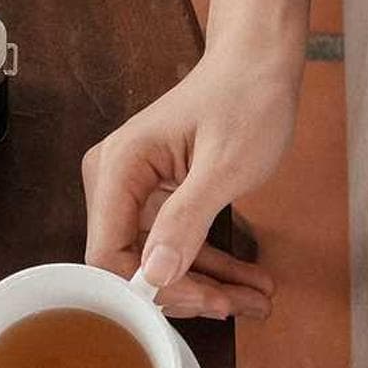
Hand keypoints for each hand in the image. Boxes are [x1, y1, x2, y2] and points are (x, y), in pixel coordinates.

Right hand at [80, 48, 299, 318]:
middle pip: (133, 263)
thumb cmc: (246, 99)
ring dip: (207, 285)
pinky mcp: (157, 198)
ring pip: (159, 260)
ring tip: (257, 301)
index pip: (109, 254)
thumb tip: (155, 276)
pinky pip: (176, 243)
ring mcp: (134, 192)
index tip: (203, 302)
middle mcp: (114, 183)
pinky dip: (212, 265)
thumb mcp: (226, 165)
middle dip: (187, 291)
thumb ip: (187, 220)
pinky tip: (247, 283)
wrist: (259, 61)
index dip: (151, 288)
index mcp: (118, 169)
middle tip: (239, 306)